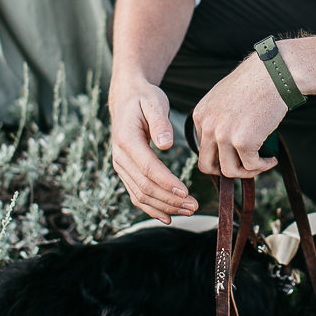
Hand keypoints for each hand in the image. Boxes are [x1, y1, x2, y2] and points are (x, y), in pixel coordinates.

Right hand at [110, 80, 198, 223]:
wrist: (126, 100)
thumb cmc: (144, 99)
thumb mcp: (154, 102)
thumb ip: (160, 122)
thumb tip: (166, 144)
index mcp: (126, 140)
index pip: (147, 167)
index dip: (166, 182)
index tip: (186, 191)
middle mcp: (120, 157)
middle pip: (145, 186)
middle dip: (170, 199)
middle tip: (195, 205)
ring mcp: (121, 167)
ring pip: (141, 195)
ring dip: (165, 207)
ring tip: (189, 210)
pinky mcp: (126, 173)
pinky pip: (136, 196)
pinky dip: (152, 209)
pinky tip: (169, 217)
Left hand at [192, 54, 285, 179]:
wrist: (272, 74)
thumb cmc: (254, 82)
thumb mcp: (224, 98)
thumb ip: (218, 119)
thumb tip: (225, 146)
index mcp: (200, 115)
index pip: (202, 148)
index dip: (220, 155)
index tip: (236, 154)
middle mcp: (207, 126)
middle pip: (207, 165)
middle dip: (226, 171)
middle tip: (243, 167)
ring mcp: (224, 135)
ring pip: (229, 171)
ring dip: (247, 171)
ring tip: (261, 163)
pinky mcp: (243, 142)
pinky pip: (251, 166)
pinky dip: (263, 166)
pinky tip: (272, 159)